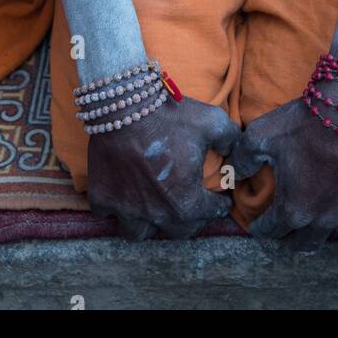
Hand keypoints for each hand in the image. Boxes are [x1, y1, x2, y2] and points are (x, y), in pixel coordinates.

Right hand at [86, 96, 238, 240]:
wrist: (124, 105)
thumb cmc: (170, 116)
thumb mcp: (212, 122)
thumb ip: (232, 140)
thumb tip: (236, 155)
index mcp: (186, 202)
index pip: (211, 213)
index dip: (219, 204)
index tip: (219, 199)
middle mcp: (157, 214)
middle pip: (177, 231)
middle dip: (187, 220)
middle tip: (190, 205)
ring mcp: (126, 209)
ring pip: (139, 233)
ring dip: (147, 224)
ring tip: (152, 210)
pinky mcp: (101, 198)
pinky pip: (107, 214)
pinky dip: (113, 208)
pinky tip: (121, 195)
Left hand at [228, 96, 337, 252]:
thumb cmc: (302, 121)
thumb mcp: (260, 135)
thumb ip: (242, 158)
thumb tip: (233, 174)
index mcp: (294, 209)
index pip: (271, 232)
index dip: (261, 228)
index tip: (258, 225)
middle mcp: (326, 218)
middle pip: (308, 245)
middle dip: (294, 241)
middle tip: (290, 232)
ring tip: (334, 233)